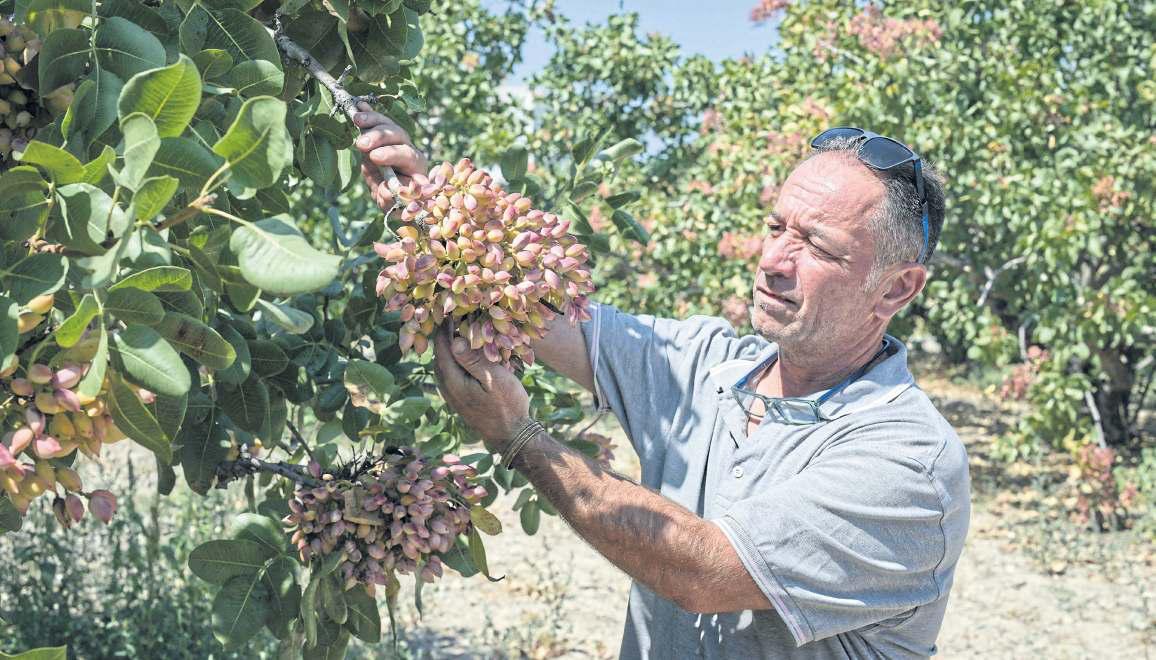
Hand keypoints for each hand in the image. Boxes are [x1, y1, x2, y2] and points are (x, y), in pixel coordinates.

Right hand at [352, 101, 428, 211]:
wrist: (393, 193)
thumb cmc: (397, 201)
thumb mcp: (394, 205)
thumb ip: (391, 198)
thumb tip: (387, 192)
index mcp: (416, 165)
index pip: (407, 154)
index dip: (391, 154)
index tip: (375, 157)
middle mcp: (408, 147)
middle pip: (398, 135)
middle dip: (379, 136)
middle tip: (362, 144)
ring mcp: (396, 139)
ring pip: (387, 125)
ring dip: (372, 121)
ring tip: (356, 119)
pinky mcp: (383, 135)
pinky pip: (377, 121)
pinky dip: (367, 113)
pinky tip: (357, 106)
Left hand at [432, 326, 529, 452]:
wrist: (510, 435)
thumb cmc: (507, 405)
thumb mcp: (494, 380)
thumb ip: (474, 361)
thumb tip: (453, 340)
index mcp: (452, 380)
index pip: (441, 347)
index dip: (444, 327)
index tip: (451, 309)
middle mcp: (446, 386)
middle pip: (439, 354)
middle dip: (445, 335)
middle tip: (456, 315)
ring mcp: (451, 393)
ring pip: (445, 363)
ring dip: (450, 346)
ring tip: (461, 330)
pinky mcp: (459, 397)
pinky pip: (452, 371)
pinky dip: (456, 358)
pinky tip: (468, 352)